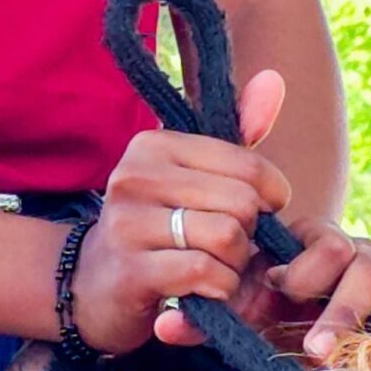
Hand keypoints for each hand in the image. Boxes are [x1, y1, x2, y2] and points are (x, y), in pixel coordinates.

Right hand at [69, 69, 291, 356]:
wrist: (95, 285)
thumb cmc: (159, 225)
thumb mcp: (195, 176)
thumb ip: (238, 133)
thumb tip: (274, 80)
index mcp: (153, 145)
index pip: (247, 166)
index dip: (270, 197)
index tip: (258, 213)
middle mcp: (134, 177)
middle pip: (241, 204)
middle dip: (249, 236)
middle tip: (230, 247)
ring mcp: (128, 224)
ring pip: (227, 239)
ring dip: (235, 266)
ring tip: (217, 267)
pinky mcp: (131, 272)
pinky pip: (205, 273)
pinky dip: (219, 289)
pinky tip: (205, 291)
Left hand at [153, 211, 370, 361]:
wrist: (275, 301)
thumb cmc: (250, 299)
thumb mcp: (225, 306)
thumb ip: (198, 314)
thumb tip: (162, 325)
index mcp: (299, 239)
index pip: (314, 239)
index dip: (298, 266)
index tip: (274, 290)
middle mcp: (339, 250)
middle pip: (348, 254)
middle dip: (328, 294)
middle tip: (307, 332)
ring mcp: (367, 277)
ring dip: (354, 311)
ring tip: (329, 346)